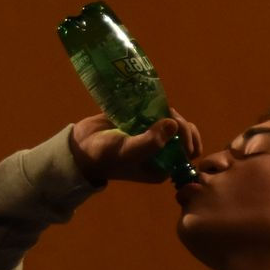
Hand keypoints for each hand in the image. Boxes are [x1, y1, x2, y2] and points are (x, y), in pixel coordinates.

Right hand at [68, 109, 201, 184]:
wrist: (80, 146)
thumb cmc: (105, 155)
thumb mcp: (128, 152)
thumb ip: (151, 141)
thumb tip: (174, 124)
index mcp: (162, 167)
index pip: (189, 153)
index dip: (188, 137)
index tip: (175, 125)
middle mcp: (162, 154)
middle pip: (185, 135)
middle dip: (180, 123)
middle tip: (166, 114)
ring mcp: (153, 137)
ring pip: (174, 122)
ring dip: (169, 113)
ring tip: (153, 110)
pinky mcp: (144, 123)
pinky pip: (160, 113)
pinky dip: (159, 107)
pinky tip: (150, 102)